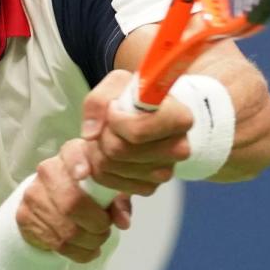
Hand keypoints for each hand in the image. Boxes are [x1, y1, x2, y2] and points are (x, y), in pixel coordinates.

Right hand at [15, 139, 131, 262]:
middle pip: (71, 202)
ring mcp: (33, 194)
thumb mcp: (106, 189)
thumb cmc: (85, 191)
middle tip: (105, 228)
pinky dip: (79, 252)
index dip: (78, 163)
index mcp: (70, 155)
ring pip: (67, 229)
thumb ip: (118, 201)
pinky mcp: (25, 216)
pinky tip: (87, 248)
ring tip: (97, 239)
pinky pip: (58, 243)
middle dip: (96, 223)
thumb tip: (123, 221)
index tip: (84, 174)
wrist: (48, 201)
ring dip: (90, 241)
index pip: (72, 153)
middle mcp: (48, 171)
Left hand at [80, 69, 193, 194]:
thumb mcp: (117, 83)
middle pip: (119, 150)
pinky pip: (109, 181)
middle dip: (102, 135)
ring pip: (110, 166)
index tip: (114, 109)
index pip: (137, 132)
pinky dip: (100, 167)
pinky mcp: (149, 187)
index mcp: (179, 119)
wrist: (143, 114)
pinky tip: (109, 153)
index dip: (116, 121)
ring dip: (98, 150)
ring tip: (107, 135)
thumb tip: (90, 134)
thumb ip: (99, 101)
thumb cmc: (135, 96)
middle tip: (106, 124)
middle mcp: (178, 149)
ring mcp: (164, 172)